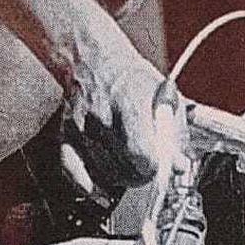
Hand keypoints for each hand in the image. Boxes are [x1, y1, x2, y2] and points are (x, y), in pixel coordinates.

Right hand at [62, 46, 184, 203]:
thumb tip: (179, 165)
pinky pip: (74, 174)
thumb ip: (175, 134)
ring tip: (128, 161)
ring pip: (105, 176)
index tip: (161, 165)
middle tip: (147, 164)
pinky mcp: (65, 137)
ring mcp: (81, 129)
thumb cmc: (131, 78)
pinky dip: (89, 184)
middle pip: (124, 170)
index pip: (141, 154)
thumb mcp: (165, 97)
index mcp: (129, 104)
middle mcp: (101, 117)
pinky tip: (102, 183)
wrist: (93, 60)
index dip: (154, 166)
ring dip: (120, 176)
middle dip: (141, 174)